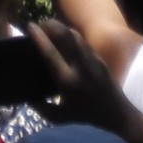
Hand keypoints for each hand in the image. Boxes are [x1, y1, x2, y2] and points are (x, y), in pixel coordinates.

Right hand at [29, 20, 130, 134]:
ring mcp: (91, 59)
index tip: (30, 27)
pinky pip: (81, 41)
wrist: (115, 112)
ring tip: (50, 28)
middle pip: (64, 35)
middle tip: (39, 25)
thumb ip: (41, 108)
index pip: (50, 53)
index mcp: (67, 81)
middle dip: (50, 25)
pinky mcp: (98, 57)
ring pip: (74, 34)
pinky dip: (70, 35)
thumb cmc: (85, 115)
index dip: (39, 37)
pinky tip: (64, 37)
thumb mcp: (60, 118)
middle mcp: (79, 66)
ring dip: (60, 27)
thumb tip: (27, 96)